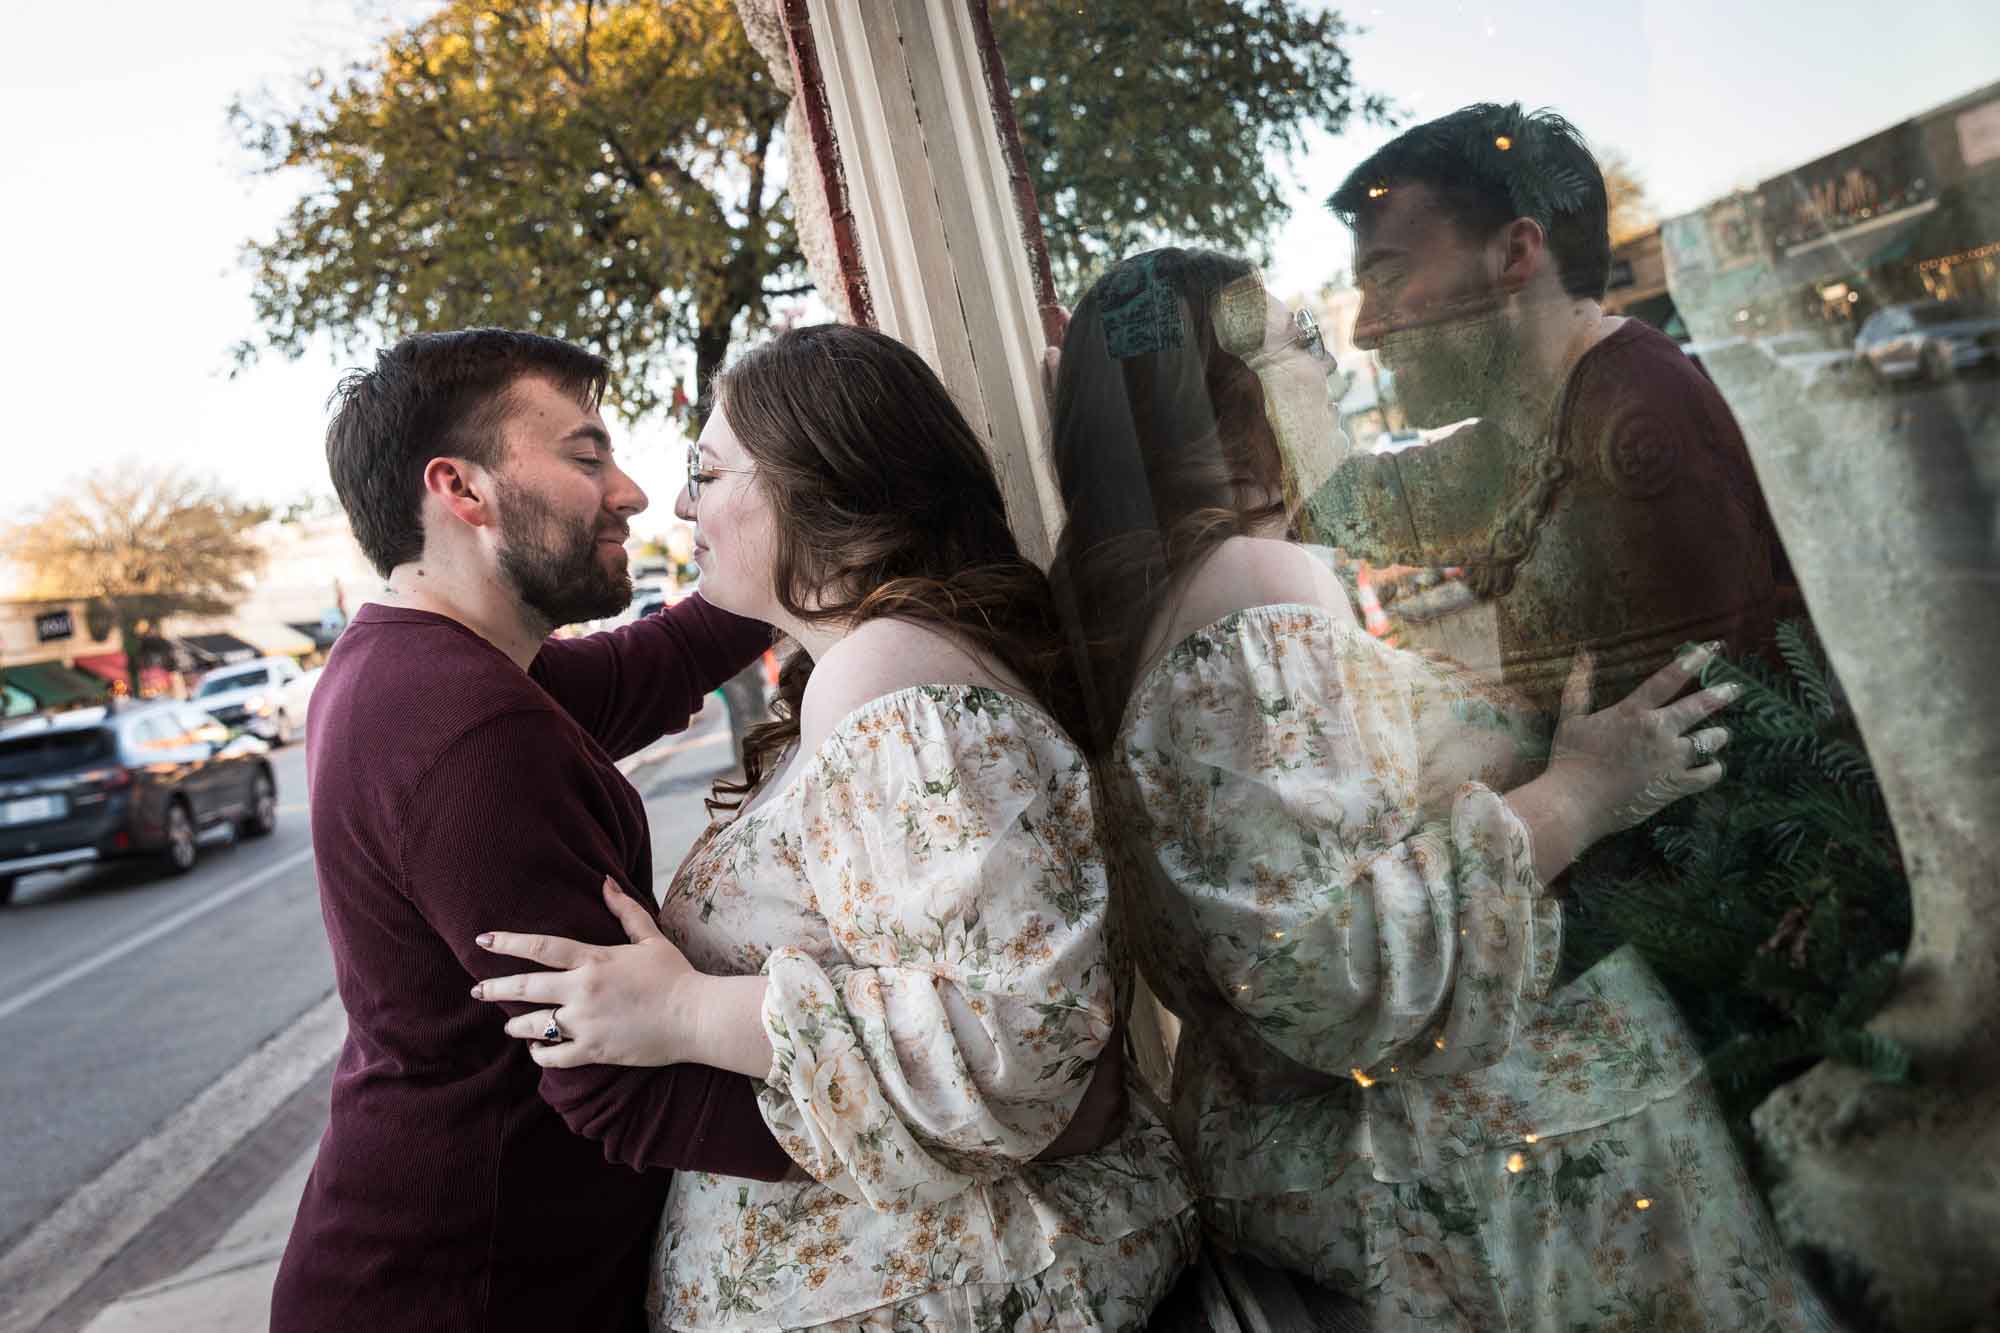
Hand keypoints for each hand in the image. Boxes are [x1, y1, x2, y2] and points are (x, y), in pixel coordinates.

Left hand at [473, 878, 700, 1069]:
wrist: (696, 1017)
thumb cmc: (675, 974)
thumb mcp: (650, 937)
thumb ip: (623, 909)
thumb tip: (604, 881)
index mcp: (594, 959)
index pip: (541, 947)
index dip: (508, 942)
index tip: (483, 940)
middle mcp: (583, 990)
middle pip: (525, 988)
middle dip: (495, 988)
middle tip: (477, 991)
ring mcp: (586, 1022)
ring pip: (535, 1025)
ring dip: (516, 1025)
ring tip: (510, 1024)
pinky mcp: (594, 1050)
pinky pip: (554, 1057)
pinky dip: (540, 1054)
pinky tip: (536, 1049)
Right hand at [1547, 644, 1738, 843]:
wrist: (1575, 802)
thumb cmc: (1570, 761)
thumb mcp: (1570, 719)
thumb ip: (1579, 687)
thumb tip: (1583, 655)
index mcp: (1633, 712)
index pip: (1668, 680)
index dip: (1692, 661)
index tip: (1712, 648)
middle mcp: (1657, 730)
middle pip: (1698, 707)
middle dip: (1720, 695)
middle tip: (1735, 689)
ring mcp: (1669, 758)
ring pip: (1709, 741)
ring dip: (1718, 736)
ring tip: (1721, 735)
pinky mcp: (1675, 785)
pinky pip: (1708, 774)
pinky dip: (1714, 769)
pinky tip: (1714, 766)